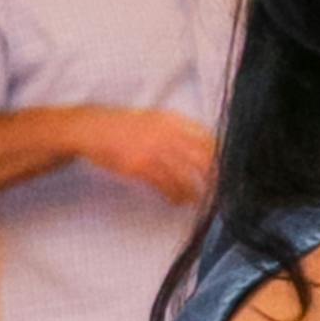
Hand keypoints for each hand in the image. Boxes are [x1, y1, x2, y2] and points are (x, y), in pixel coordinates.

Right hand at [79, 106, 219, 203]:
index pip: (207, 138)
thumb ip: (178, 130)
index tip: (228, 171)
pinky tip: (178, 200)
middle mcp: (166, 133)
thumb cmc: (125, 127)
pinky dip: (175, 195)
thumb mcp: (155, 119)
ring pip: (186, 175)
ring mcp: (153, 149)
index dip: (221, 156)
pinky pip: (166, 185)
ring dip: (196, 192)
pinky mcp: (140, 165)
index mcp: (172, 120)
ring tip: (199, 200)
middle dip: (215, 178)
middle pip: (202, 158)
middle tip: (220, 192)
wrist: (92, 129)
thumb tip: (205, 147)